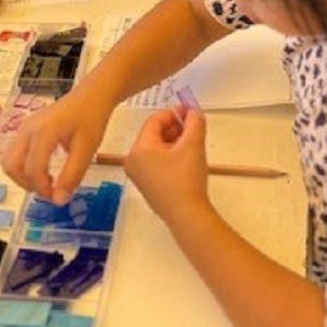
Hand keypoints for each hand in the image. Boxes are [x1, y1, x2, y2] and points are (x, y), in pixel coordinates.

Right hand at [2, 89, 114, 204]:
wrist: (92, 95)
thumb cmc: (91, 119)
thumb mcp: (86, 150)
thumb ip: (72, 176)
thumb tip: (58, 201)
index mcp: (43, 132)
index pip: (32, 168)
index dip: (42, 188)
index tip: (56, 197)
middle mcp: (28, 129)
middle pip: (11, 165)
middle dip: (26, 184)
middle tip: (48, 191)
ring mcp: (24, 127)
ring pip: (9, 159)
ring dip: (22, 176)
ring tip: (44, 181)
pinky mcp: (26, 129)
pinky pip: (15, 152)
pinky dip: (23, 166)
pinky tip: (44, 169)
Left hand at [125, 107, 210, 225]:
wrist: (187, 215)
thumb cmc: (187, 177)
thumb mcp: (193, 144)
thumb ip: (194, 122)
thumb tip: (193, 112)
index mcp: (139, 149)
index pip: (154, 121)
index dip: (173, 113)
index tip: (190, 111)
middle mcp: (133, 161)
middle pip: (153, 134)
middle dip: (174, 127)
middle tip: (193, 126)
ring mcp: (138, 175)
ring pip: (155, 149)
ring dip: (173, 141)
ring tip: (192, 141)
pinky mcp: (147, 186)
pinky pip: (156, 162)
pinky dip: (169, 155)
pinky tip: (186, 158)